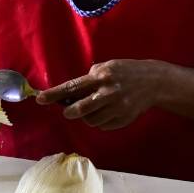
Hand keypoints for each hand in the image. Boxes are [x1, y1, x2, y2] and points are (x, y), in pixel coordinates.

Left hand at [36, 59, 166, 130]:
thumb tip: (70, 93)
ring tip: (95, 106)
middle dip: (70, 111)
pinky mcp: (123, 119)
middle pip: (80, 110)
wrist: (153, 82)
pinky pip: (102, 125)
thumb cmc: (126, 72)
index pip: (72, 87)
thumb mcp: (108, 67)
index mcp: (101, 77)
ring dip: (86, 116)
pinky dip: (100, 120)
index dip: (54, 94)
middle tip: (68, 111)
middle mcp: (108, 93)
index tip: (40, 99)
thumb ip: (90, 78)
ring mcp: (117, 108)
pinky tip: (107, 111)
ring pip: (90, 120)